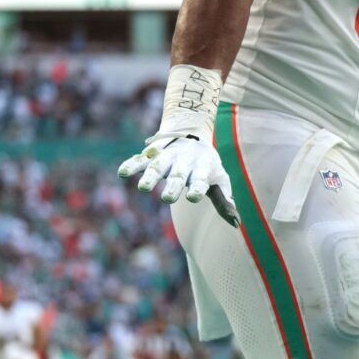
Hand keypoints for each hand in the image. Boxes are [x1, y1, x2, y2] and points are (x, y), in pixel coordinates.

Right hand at [117, 111, 238, 224]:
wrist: (191, 135)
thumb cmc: (207, 165)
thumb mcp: (219, 179)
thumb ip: (223, 200)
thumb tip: (236, 223)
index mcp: (203, 169)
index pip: (201, 180)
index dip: (197, 187)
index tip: (193, 196)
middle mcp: (185, 163)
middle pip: (178, 175)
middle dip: (173, 186)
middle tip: (167, 198)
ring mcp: (168, 157)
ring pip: (158, 167)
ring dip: (150, 177)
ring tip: (143, 188)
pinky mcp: (152, 155)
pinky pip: (141, 159)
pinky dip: (132, 165)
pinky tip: (123, 172)